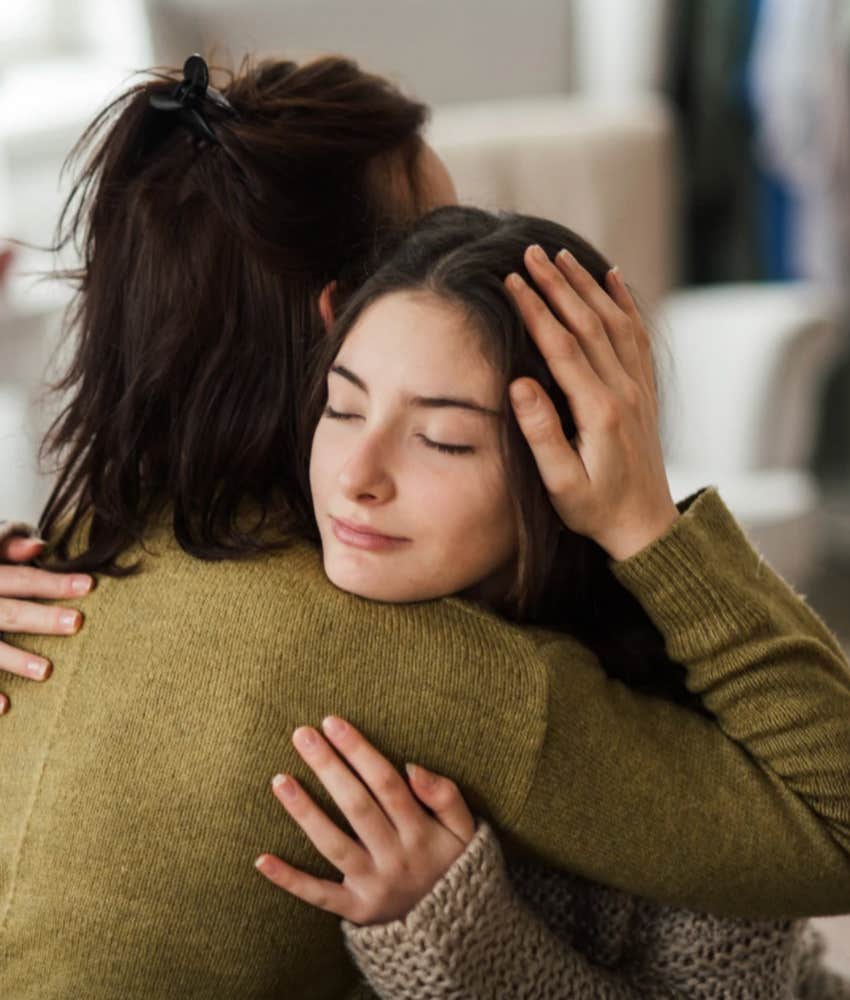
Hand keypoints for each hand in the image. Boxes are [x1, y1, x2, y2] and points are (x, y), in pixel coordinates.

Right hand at [0, 532, 92, 714]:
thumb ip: (9, 542)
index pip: (21, 578)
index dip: (54, 581)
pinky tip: (5, 706)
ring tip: (46, 670)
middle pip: (7, 612)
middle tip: (76, 623)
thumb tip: (40, 547)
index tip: (90, 585)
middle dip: (41, 617)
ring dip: (15, 660)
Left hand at [255, 716, 475, 924]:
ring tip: (279, 779)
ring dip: (304, 812)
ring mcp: (373, 886)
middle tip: (302, 734)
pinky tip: (261, 859)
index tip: (333, 723)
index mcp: (421, 832)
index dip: (359, 751)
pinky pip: (318, 896)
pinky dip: (289, 880)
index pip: (386, 783)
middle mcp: (395, 858)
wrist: (457, 931)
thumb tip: (411, 767)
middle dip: (328, 767)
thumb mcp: (466, 828)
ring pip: (333, 845)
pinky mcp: (355, 910)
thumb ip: (445, 795)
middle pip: (356, 806)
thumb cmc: (454, 863)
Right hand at [504, 245, 679, 560]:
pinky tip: (611, 278)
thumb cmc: (596, 509)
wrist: (646, 525)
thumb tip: (519, 384)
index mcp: (599, 411)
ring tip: (561, 255)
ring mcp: (638, 387)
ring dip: (587, 285)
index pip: (563, 347)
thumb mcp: (561, 484)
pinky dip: (624, 302)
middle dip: (558, 284)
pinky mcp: (644, 390)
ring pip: (614, 322)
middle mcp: (624, 390)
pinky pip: (637, 335)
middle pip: (589, 323)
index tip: (513, 281)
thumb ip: (542, 434)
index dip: (536, 311)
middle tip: (530, 252)